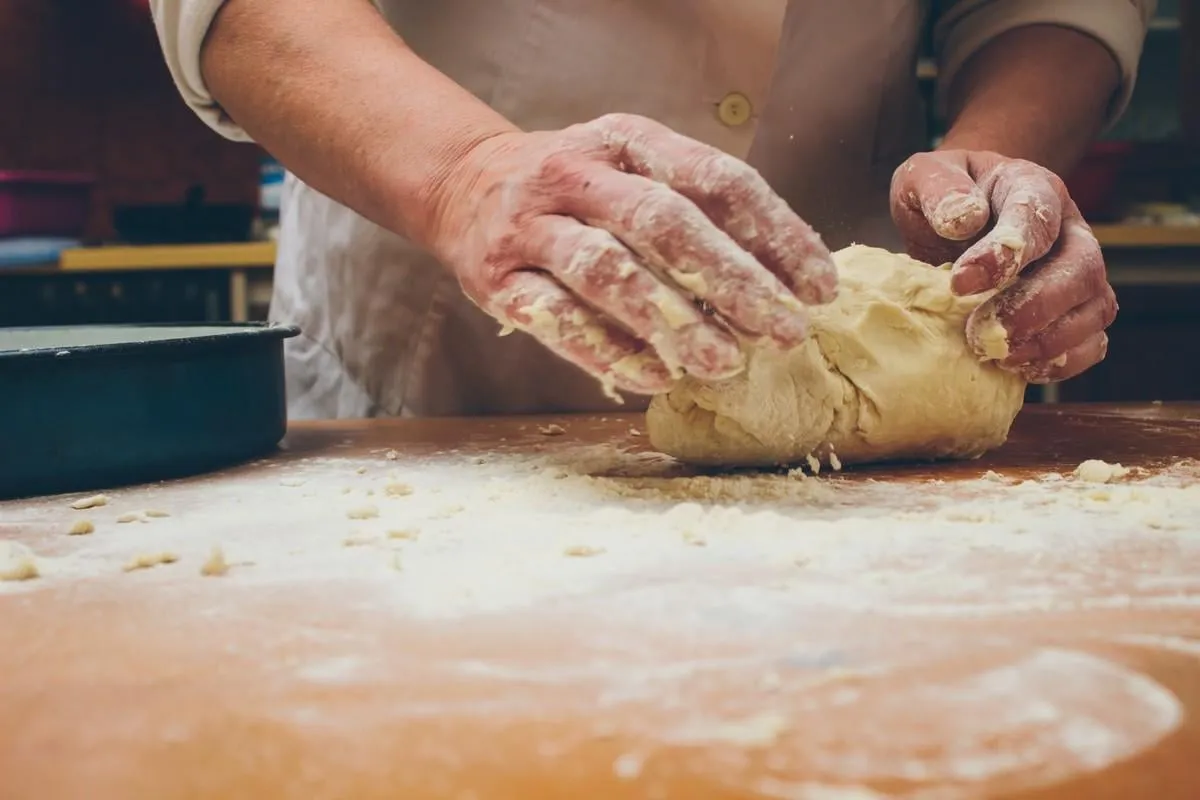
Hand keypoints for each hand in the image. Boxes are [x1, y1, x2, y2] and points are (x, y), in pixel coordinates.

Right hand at [427, 113, 837, 394]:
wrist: (464, 187)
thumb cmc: (576, 191)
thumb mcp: (633, 170)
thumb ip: (697, 209)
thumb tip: (784, 280)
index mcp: (625, 138)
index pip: (714, 177)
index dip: (774, 232)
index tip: (817, 288)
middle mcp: (575, 173)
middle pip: (662, 222)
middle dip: (731, 279)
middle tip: (783, 330)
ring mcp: (530, 226)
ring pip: (606, 270)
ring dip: (670, 319)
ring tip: (723, 361)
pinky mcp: (497, 280)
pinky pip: (556, 319)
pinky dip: (608, 351)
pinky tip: (655, 376)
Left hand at [890, 150, 1116, 382]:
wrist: (955, 216)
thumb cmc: (942, 196)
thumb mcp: (923, 176)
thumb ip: (938, 189)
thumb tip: (962, 219)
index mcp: (1034, 187)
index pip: (1036, 218)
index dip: (1004, 254)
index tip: (960, 284)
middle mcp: (1069, 230)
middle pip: (1081, 269)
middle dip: (1035, 306)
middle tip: (981, 332)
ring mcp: (1079, 273)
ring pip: (1095, 309)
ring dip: (1050, 341)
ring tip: (997, 355)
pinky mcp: (1075, 311)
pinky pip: (1092, 342)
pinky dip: (1062, 362)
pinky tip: (1016, 368)